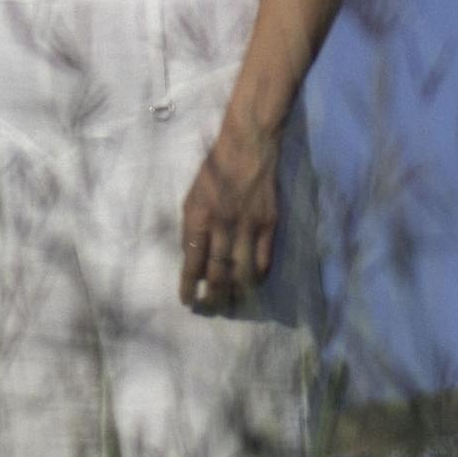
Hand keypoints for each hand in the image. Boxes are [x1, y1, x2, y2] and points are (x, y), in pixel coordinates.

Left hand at [178, 119, 281, 310]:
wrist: (248, 147)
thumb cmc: (214, 172)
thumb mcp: (191, 198)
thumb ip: (191, 230)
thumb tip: (193, 262)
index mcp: (199, 218)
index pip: (192, 263)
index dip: (188, 287)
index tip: (187, 301)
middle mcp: (223, 226)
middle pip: (218, 275)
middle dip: (212, 299)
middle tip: (209, 309)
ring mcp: (249, 226)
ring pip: (243, 274)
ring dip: (235, 295)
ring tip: (230, 304)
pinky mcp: (269, 224)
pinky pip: (264, 261)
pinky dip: (258, 277)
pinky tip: (252, 284)